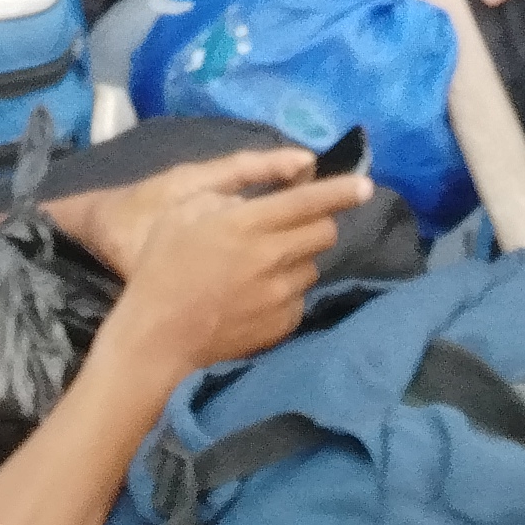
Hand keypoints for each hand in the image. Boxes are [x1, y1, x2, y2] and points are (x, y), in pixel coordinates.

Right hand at [85, 145, 371, 382]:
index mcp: (247, 224)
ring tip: (267, 265)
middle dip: (318, 222)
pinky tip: (259, 294)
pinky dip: (287, 290)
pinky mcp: (282, 324)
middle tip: (294, 225)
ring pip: (312, 266)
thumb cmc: (161, 269)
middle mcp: (272, 257)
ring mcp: (280, 295)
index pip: (308, 200)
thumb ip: (224, 197)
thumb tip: (257, 196)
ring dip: (299, 258)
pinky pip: (299, 297)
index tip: (365, 185)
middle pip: (324, 232)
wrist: (158, 339)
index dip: (341, 190)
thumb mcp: (181, 213)